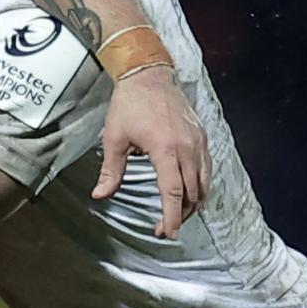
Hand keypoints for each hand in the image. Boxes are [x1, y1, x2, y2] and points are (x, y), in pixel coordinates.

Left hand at [93, 66, 210, 237]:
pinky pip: (206, 168)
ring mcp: (197, 141)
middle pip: (192, 192)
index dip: (172, 216)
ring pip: (203, 183)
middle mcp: (187, 146)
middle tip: (165, 228)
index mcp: (165, 148)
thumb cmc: (131, 103)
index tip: (168, 232)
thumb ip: (111, 171)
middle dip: (181, 215)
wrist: (148, 75)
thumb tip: (100, 195)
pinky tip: (190, 192)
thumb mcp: (114, 138)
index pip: (173, 191)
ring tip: (177, 214)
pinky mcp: (201, 137)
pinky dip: (200, 185)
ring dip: (193, 203)